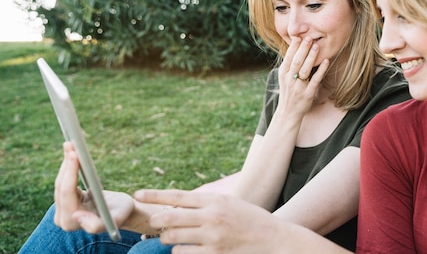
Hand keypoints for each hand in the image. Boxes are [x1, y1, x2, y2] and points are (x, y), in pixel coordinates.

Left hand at [53, 142, 133, 233]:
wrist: (122, 212)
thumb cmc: (121, 214)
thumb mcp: (116, 219)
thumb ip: (96, 225)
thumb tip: (75, 216)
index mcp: (71, 222)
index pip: (66, 193)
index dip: (69, 173)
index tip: (74, 154)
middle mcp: (62, 218)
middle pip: (60, 186)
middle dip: (66, 164)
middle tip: (71, 144)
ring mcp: (62, 210)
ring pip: (60, 182)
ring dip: (66, 163)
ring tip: (70, 145)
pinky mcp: (65, 202)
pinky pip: (65, 181)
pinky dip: (69, 167)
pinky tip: (72, 154)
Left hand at [135, 189, 282, 253]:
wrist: (273, 239)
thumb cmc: (249, 219)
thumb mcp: (228, 203)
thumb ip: (204, 204)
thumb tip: (174, 206)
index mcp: (215, 200)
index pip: (177, 196)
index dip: (154, 195)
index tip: (137, 194)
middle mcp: (212, 216)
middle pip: (170, 217)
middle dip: (156, 221)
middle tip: (155, 223)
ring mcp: (212, 237)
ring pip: (173, 238)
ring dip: (168, 238)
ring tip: (174, 237)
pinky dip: (179, 251)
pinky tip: (186, 248)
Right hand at [276, 36, 329, 118]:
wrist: (288, 113)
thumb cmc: (289, 92)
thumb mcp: (284, 77)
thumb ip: (290, 64)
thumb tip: (296, 47)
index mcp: (283, 73)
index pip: (288, 57)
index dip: (294, 47)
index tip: (299, 36)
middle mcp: (290, 79)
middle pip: (297, 61)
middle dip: (303, 49)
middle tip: (309, 38)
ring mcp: (299, 87)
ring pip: (305, 70)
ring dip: (311, 57)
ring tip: (316, 46)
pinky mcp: (308, 94)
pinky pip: (315, 80)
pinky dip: (321, 70)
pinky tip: (326, 62)